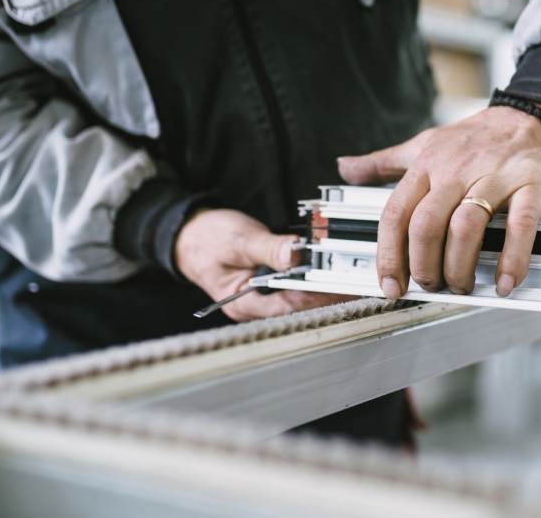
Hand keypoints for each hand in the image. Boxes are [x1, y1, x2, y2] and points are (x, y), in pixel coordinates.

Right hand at [175, 209, 353, 320]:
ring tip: (345, 277)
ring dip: (321, 287)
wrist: (190, 234)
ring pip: (298, 299)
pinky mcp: (268, 287)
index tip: (338, 284)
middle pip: (297, 307)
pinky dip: (310, 279)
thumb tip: (295, 255)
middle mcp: (253, 307)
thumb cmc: (206, 239)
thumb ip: (269, 249)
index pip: (287, 306)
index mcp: (242, 303)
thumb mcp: (239, 239)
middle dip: (324, 294)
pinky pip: (294, 287)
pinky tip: (326, 271)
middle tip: (351, 281)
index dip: (315, 295)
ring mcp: (261, 299)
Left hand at [337, 105, 540, 298]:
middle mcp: (458, 168)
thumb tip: (345, 168)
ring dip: (460, 267)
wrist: (539, 114)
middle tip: (432, 286)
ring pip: (466, 228)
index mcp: (429, 163)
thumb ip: (385, 162)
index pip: (396, 213)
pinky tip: (507, 282)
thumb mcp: (427, 143)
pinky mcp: (532, 182)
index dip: (388, 254)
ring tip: (464, 285)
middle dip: (424, 266)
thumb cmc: (482, 136)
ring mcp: (496, 175)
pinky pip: (520, 226)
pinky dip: (512, 259)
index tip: (390, 283)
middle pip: (426, 225)